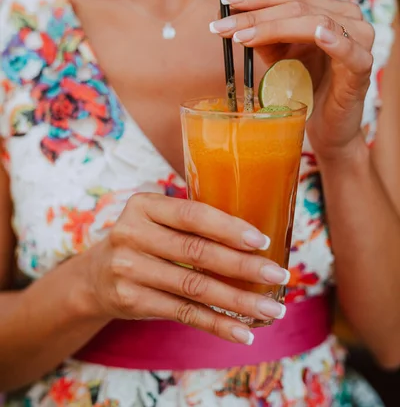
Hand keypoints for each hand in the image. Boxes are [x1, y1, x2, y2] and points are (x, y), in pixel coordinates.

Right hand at [83, 193, 288, 344]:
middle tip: (279, 275)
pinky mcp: (131, 300)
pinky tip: (243, 332)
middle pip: (197, 253)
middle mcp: (132, 234)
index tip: (262, 241)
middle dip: (243, 266)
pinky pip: (183, 313)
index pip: (192, 214)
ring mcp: (129, 269)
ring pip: (194, 287)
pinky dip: (217, 324)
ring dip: (238, 301)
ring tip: (271, 308)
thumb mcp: (156, 219)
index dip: (228, 227)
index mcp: (144, 205)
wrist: (95, 276)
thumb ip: (191, 222)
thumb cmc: (143, 241)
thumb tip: (256, 238)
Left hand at [210, 0, 373, 159]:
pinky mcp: (363, 68)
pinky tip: (319, 34)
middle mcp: (347, 17)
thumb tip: (227, 18)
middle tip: (223, 26)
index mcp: (329, 9)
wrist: (329, 126)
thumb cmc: (307, 87)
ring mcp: (359, 40)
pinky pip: (351, 51)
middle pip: (299, 5)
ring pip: (316, 22)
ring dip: (275, 27)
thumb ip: (261, 36)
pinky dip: (335, 41)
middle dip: (256, 15)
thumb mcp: (279, 56)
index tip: (225, 1)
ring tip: (243, 36)